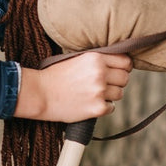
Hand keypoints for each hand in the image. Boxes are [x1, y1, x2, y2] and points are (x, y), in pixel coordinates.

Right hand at [13, 52, 132, 122]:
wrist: (40, 94)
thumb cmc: (55, 75)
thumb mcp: (77, 58)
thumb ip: (97, 59)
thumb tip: (117, 62)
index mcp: (96, 58)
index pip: (125, 61)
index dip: (124, 67)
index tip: (118, 71)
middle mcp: (100, 73)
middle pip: (125, 78)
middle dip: (117, 82)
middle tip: (104, 85)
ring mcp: (99, 91)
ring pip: (119, 94)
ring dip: (110, 95)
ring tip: (94, 94)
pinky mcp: (97, 108)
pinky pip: (111, 107)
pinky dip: (103, 107)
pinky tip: (91, 104)